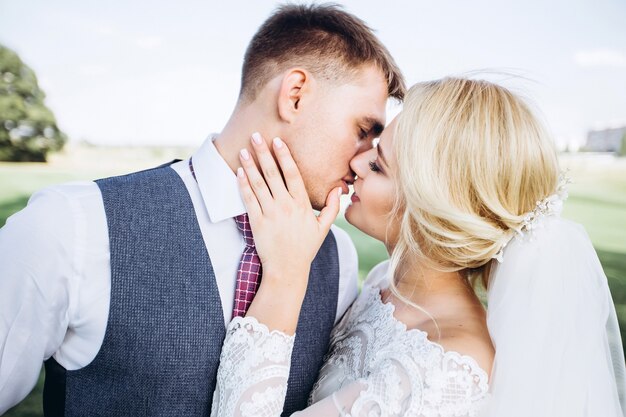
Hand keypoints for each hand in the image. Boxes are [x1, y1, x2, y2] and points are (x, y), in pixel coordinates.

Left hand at [237, 132, 341, 292]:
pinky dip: (243, 185)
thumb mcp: (323, 229)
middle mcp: (285, 206)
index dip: (284, 156)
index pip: (293, 174)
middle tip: (256, 136)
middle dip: (264, 153)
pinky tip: (239, 172)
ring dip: (250, 165)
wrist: (287, 270)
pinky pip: (249, 200)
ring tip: (244, 150)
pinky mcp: (257, 223)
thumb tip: (339, 190)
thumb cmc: (305, 248)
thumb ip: (332, 208)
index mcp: (302, 205)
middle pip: (273, 174)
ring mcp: (270, 214)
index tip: (278, 141)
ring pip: (258, 184)